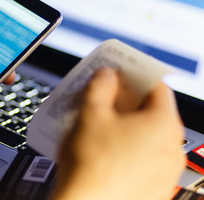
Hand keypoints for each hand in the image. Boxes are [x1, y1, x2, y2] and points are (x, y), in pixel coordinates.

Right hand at [54, 68, 185, 199]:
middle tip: (107, 101)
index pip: (156, 86)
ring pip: (148, 137)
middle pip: (152, 112)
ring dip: (128, 127)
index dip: (135, 77)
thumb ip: (100, 86)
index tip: (120, 76)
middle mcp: (172, 148)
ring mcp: (166, 171)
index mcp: (163, 124)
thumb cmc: (92, 166)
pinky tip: (107, 152)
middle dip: (129, 103)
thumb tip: (107, 76)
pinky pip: (145, 158)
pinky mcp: (155, 187)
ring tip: (103, 128)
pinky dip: (130, 150)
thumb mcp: (91, 114)